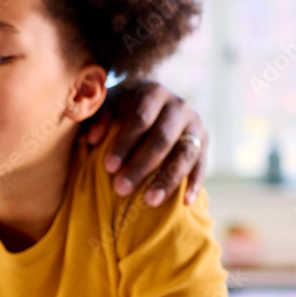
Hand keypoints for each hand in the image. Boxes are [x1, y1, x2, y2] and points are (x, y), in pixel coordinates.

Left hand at [83, 79, 207, 206]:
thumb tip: (91, 139)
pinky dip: (195, 184)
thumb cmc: (123, 108)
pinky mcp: (203, 143)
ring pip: (184, 154)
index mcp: (153, 93)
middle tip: (121, 189)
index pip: (140, 119)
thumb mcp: (109, 104)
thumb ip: (99, 118)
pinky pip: (201, 165)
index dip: (125, 143)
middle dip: (141, 165)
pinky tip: (185, 202)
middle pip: (162, 138)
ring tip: (150, 201)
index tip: (108, 167)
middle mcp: (179, 106)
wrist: (152, 102)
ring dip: (167, 179)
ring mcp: (195, 125)